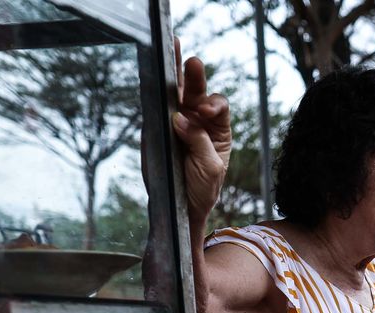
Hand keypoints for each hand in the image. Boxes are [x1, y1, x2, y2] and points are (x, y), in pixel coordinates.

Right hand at [172, 39, 231, 226]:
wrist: (181, 206)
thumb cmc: (202, 188)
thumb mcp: (209, 169)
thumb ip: (199, 143)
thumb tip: (180, 118)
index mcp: (218, 129)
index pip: (219, 107)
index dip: (214, 104)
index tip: (206, 110)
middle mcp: (199, 119)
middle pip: (199, 91)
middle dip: (196, 76)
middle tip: (193, 62)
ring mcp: (177, 119)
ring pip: (177, 89)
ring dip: (175, 69)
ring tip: (172, 44)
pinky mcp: (157, 124)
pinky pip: (157, 100)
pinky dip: (155, 83)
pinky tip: (155, 64)